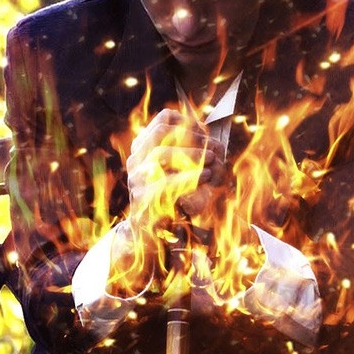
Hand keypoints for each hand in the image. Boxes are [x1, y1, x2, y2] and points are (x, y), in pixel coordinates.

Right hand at [123, 108, 225, 238]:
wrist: (150, 234)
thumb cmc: (172, 199)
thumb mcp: (183, 173)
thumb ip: (194, 156)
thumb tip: (217, 145)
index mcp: (145, 147)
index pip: (163, 119)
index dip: (188, 122)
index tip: (207, 133)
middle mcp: (137, 159)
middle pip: (160, 132)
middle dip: (191, 137)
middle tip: (213, 148)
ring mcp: (136, 178)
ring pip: (160, 153)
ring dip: (191, 154)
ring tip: (212, 160)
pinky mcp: (141, 198)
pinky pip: (164, 182)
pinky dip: (188, 177)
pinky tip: (205, 176)